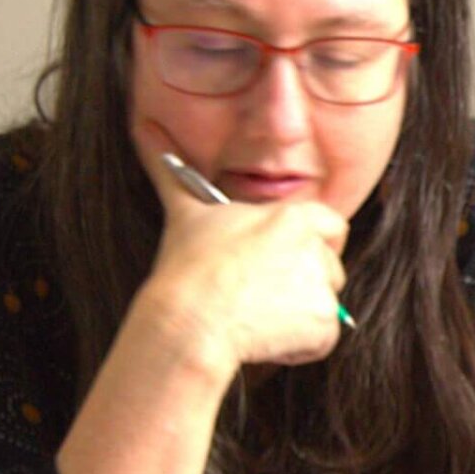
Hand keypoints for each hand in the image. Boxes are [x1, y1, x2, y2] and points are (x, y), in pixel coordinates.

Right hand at [136, 120, 347, 369]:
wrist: (189, 320)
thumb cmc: (186, 267)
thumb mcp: (186, 212)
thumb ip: (171, 170)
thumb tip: (142, 125)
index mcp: (295, 216)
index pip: (332, 226)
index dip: (311, 246)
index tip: (280, 262)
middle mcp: (317, 248)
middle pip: (328, 269)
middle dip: (299, 285)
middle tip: (256, 294)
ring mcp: (323, 288)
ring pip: (323, 306)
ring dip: (296, 318)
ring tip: (253, 317)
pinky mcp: (324, 326)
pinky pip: (322, 340)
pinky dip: (298, 348)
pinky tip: (262, 339)